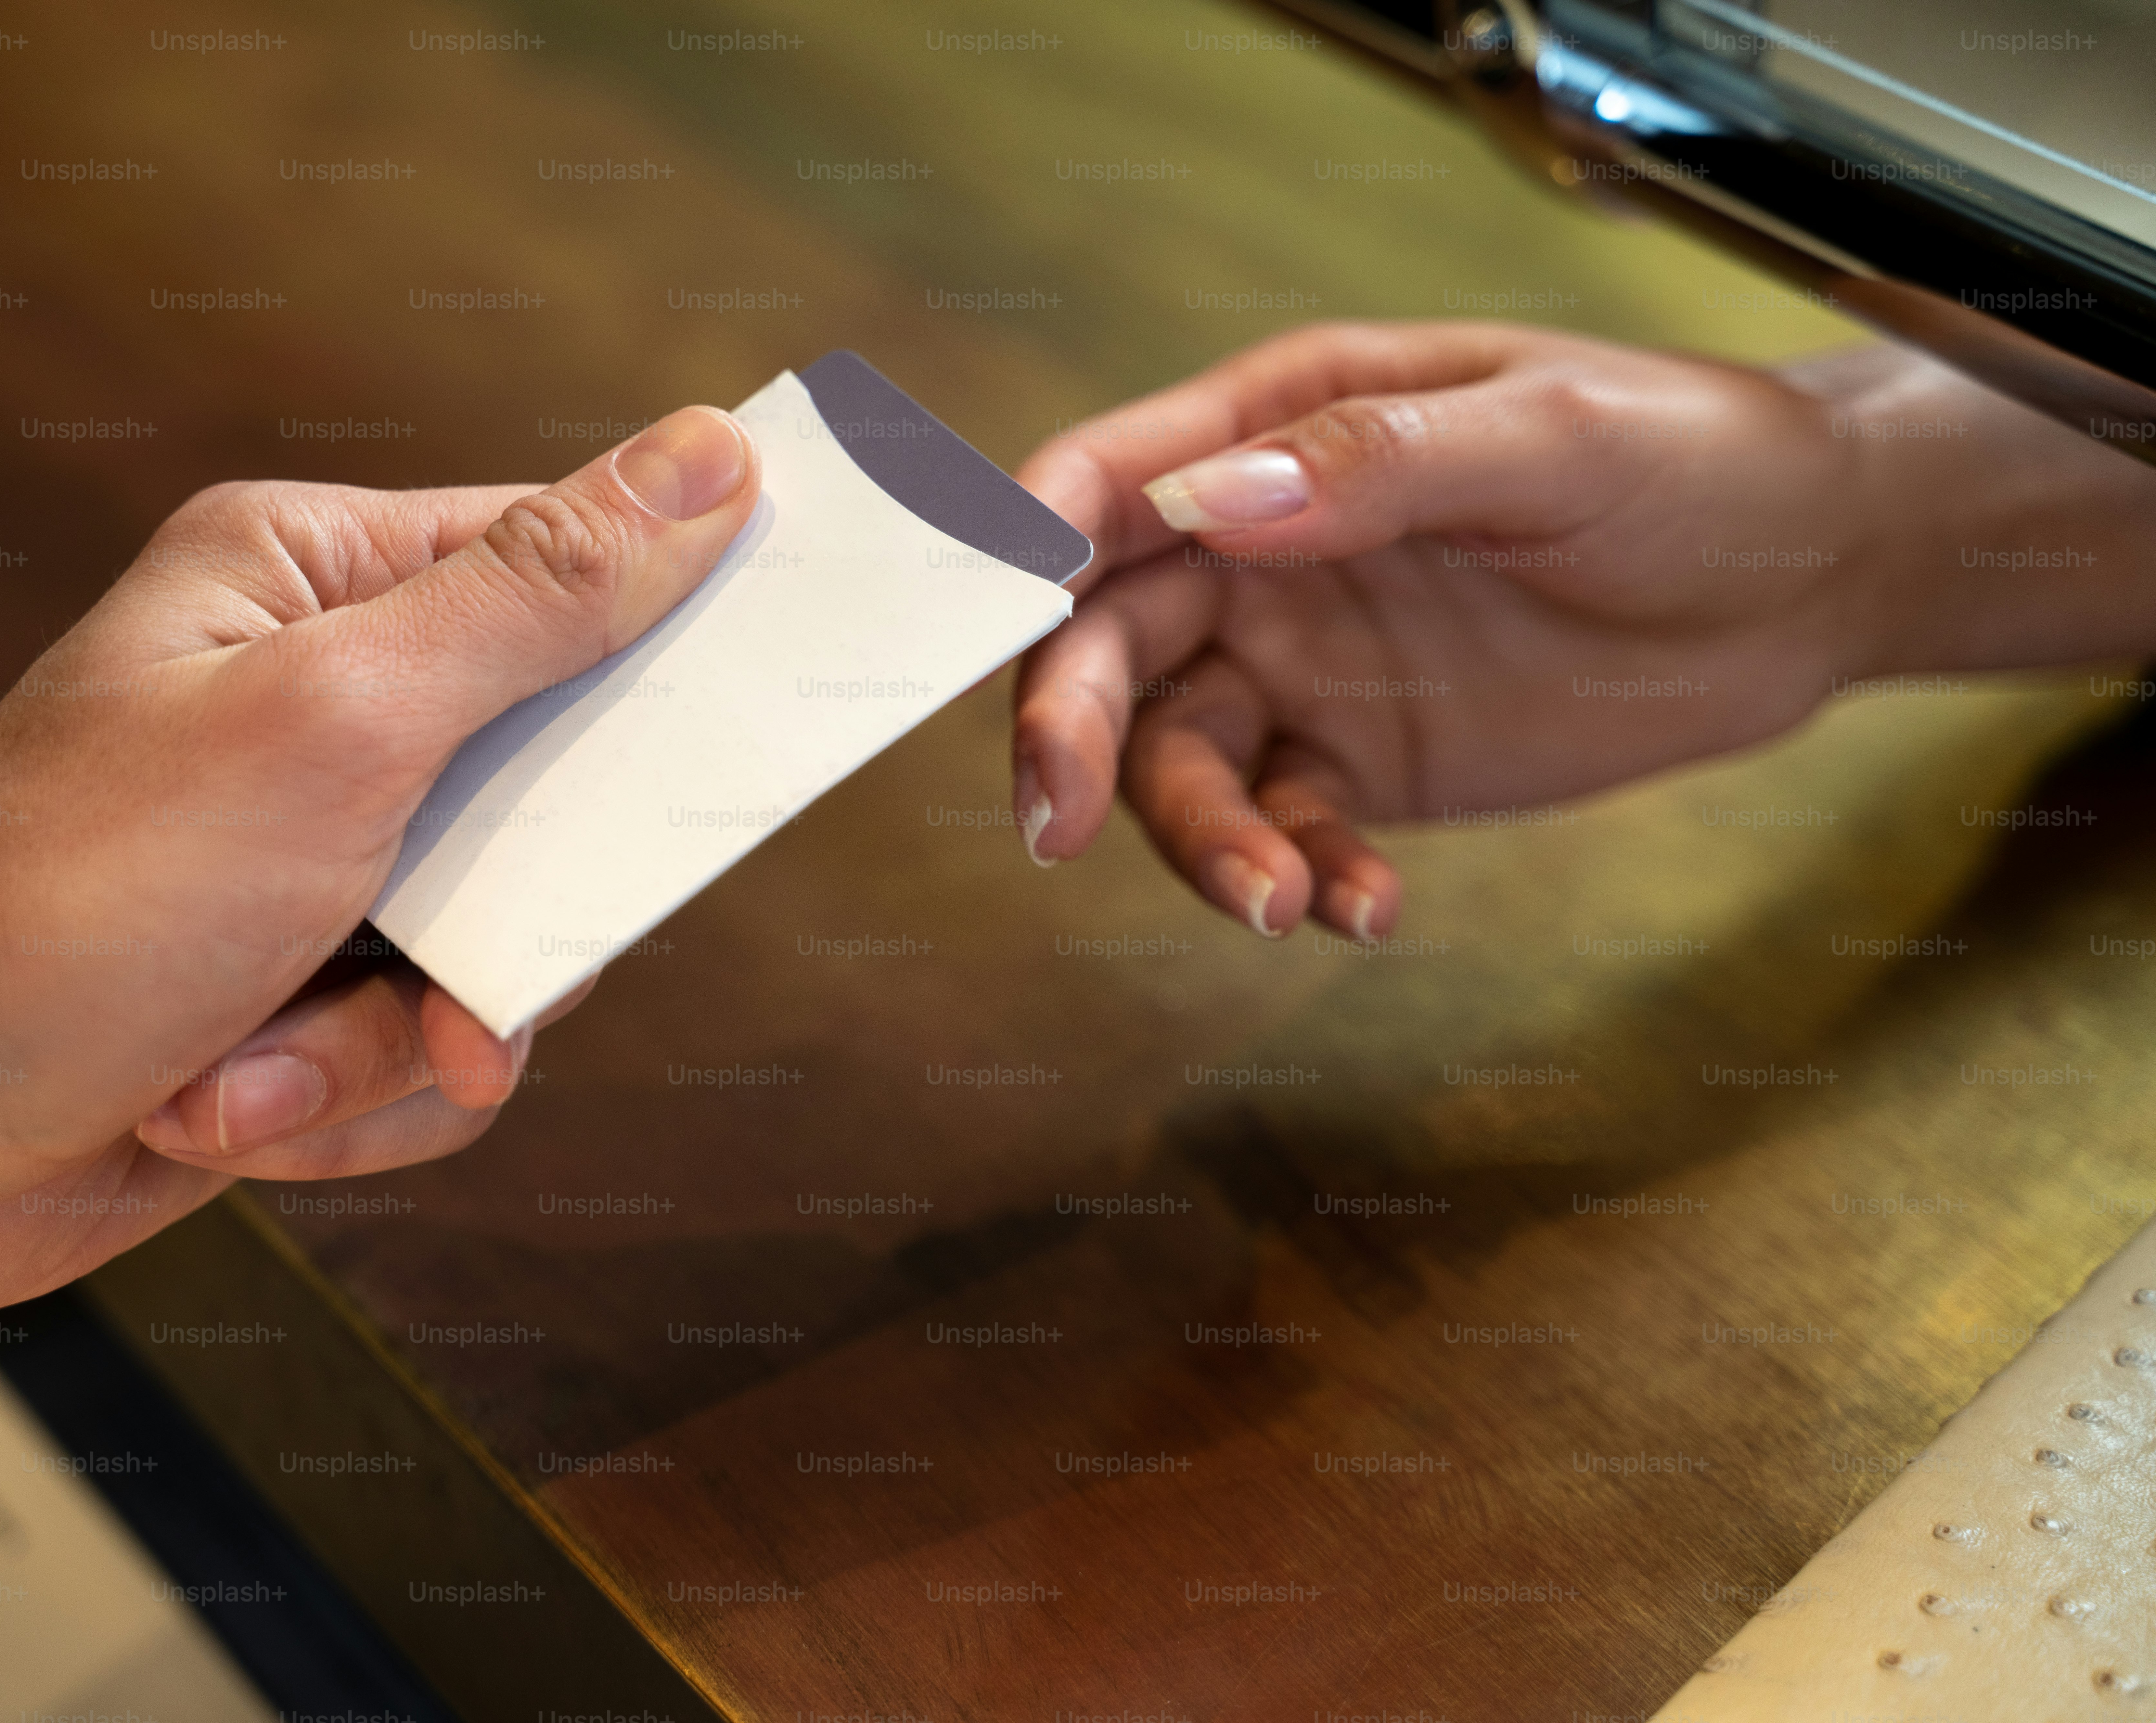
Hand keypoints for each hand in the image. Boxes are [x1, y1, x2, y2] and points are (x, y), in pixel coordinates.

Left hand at [0, 404, 758, 1320]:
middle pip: (566, 795)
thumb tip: (710, 459)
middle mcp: (329, 711)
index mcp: (323, 589)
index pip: (573, 572)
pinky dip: (337, 1107)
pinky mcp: (309, 994)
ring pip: (507, 957)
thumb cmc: (82, 892)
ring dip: (388, 1045)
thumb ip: (540, 598)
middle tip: (449, 981)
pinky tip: (218, 1110)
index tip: (768, 706)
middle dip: (502, 932)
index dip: (679, 645)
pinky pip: (431, 1059)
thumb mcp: (341, 719)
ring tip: (244, 1066)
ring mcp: (322, 861)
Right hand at [1008, 321, 2155, 937]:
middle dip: (1068, 728)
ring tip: (1274, 903)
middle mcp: (1262, 546)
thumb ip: (1378, 460)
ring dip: (1196, 837)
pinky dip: (1303, 874)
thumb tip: (1219, 502)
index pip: (1109, 480)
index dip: (1024, 549)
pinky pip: (1284, 824)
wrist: (1810, 579)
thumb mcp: (1554, 436)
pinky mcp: (1356, 757)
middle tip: (1056, 819)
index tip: (994, 628)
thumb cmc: (1694, 463)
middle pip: (1108, 641)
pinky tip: (1366, 911)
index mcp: (1282, 424)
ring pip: (1177, 756)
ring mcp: (1302, 660)